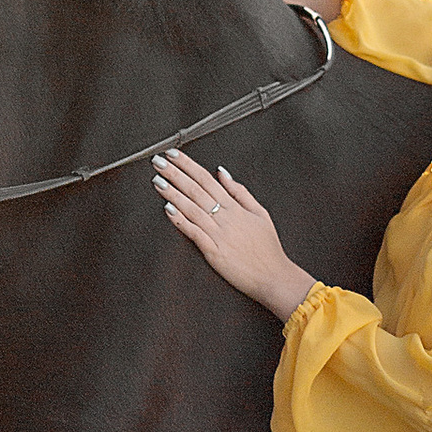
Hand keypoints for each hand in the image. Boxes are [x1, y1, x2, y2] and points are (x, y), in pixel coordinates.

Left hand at [154, 149, 315, 318]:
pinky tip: (167, 209)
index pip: (207, 179)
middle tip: (158, 161)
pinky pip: (194, 233)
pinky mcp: (214, 252)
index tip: (173, 154)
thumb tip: (222, 172)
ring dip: (172, 193)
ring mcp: (219, 235)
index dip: (188, 165)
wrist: (274, 277)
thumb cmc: (268, 248)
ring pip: (192, 209)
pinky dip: (180, 220)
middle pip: (196, 190)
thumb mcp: (260, 213)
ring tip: (157, 180)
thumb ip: (240, 192)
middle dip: (175, 174)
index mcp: (235, 207)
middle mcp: (226, 218)